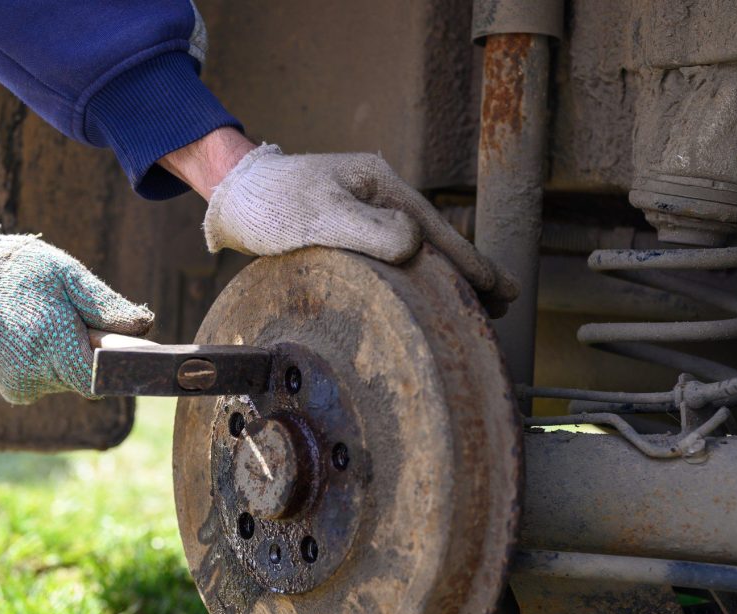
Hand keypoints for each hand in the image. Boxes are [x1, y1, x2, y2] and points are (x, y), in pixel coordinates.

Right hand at [0, 233, 152, 401]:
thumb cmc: (11, 272)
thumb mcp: (65, 275)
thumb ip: (106, 306)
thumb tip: (143, 328)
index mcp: (53, 348)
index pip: (104, 378)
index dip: (116, 360)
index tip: (116, 339)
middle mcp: (34, 378)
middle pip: (85, 378)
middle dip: (87, 351)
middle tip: (70, 315)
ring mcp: (17, 387)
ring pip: (63, 380)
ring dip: (64, 355)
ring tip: (42, 320)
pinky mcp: (6, 388)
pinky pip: (41, 380)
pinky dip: (43, 360)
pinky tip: (26, 333)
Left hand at [168, 133, 517, 314]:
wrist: (233, 196)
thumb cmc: (270, 202)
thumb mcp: (317, 214)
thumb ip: (365, 229)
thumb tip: (415, 244)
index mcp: (381, 185)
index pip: (434, 230)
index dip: (468, 262)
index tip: (496, 289)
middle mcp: (380, 198)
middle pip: (435, 241)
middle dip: (470, 272)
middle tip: (503, 304)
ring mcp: (367, 215)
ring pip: (418, 251)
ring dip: (447, 278)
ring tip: (479, 306)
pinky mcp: (351, 233)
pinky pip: (394, 258)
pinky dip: (417, 277)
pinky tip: (428, 297)